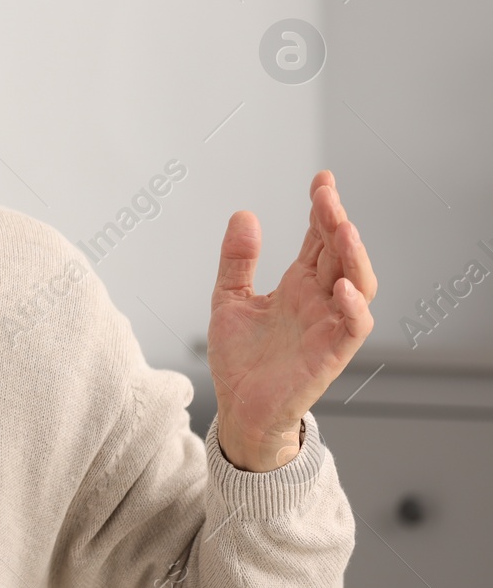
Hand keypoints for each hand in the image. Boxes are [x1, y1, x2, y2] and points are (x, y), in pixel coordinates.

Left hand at [207, 171, 377, 471]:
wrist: (239, 408)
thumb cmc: (241, 358)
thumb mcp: (229, 299)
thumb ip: (237, 260)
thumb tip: (244, 214)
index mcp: (299, 284)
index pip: (319, 239)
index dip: (322, 209)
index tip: (321, 179)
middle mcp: (319, 300)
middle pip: (340, 253)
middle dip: (336, 222)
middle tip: (326, 195)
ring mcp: (328, 325)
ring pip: (358, 284)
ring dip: (354, 257)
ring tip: (342, 227)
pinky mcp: (330, 355)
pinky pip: (353, 328)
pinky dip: (353, 308)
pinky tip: (343, 288)